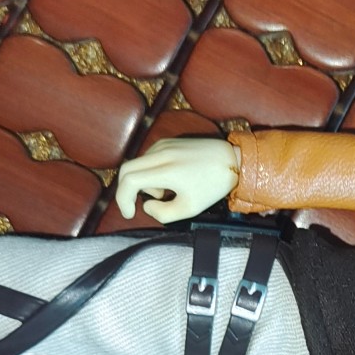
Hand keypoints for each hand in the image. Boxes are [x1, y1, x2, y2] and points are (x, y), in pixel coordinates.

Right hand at [115, 137, 240, 223]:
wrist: (232, 160)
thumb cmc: (213, 185)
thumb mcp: (190, 208)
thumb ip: (163, 213)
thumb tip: (146, 205)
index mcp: (166, 169)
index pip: (129, 181)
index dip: (123, 199)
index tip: (130, 213)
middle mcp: (160, 153)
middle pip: (126, 169)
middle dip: (127, 191)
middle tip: (136, 205)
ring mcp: (163, 145)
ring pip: (138, 165)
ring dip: (143, 182)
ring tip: (168, 193)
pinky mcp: (168, 142)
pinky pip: (148, 159)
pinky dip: (151, 173)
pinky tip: (171, 181)